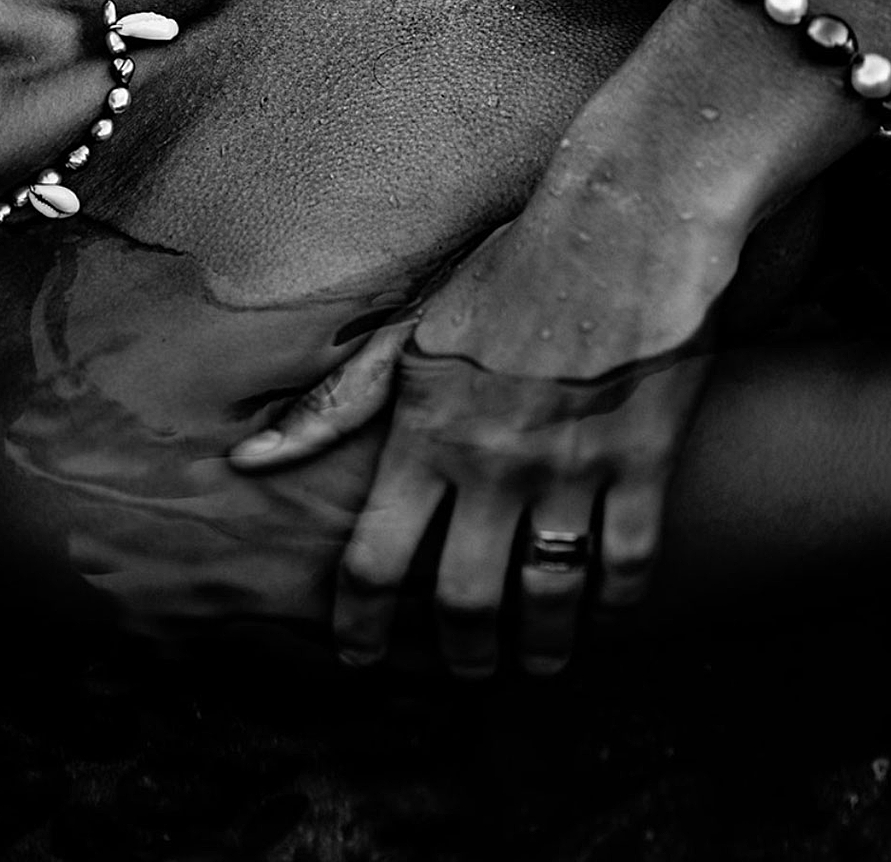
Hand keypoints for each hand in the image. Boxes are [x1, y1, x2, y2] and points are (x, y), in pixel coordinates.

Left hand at [231, 95, 740, 676]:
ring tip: (537, 660)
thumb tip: (250, 457)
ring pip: (547, 600)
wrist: (618, 222)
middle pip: (461, 604)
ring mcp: (569, 467)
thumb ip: (337, 403)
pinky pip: (624, 565)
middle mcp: (491, 462)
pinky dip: (613, 604)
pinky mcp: (640, 461)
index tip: (359, 658)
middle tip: (464, 668)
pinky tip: (605, 609)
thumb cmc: (508, 267)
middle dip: (457, 655)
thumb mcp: (411, 330)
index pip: (374, 563)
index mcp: (425, 432)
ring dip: (540, 648)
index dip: (360, 628)